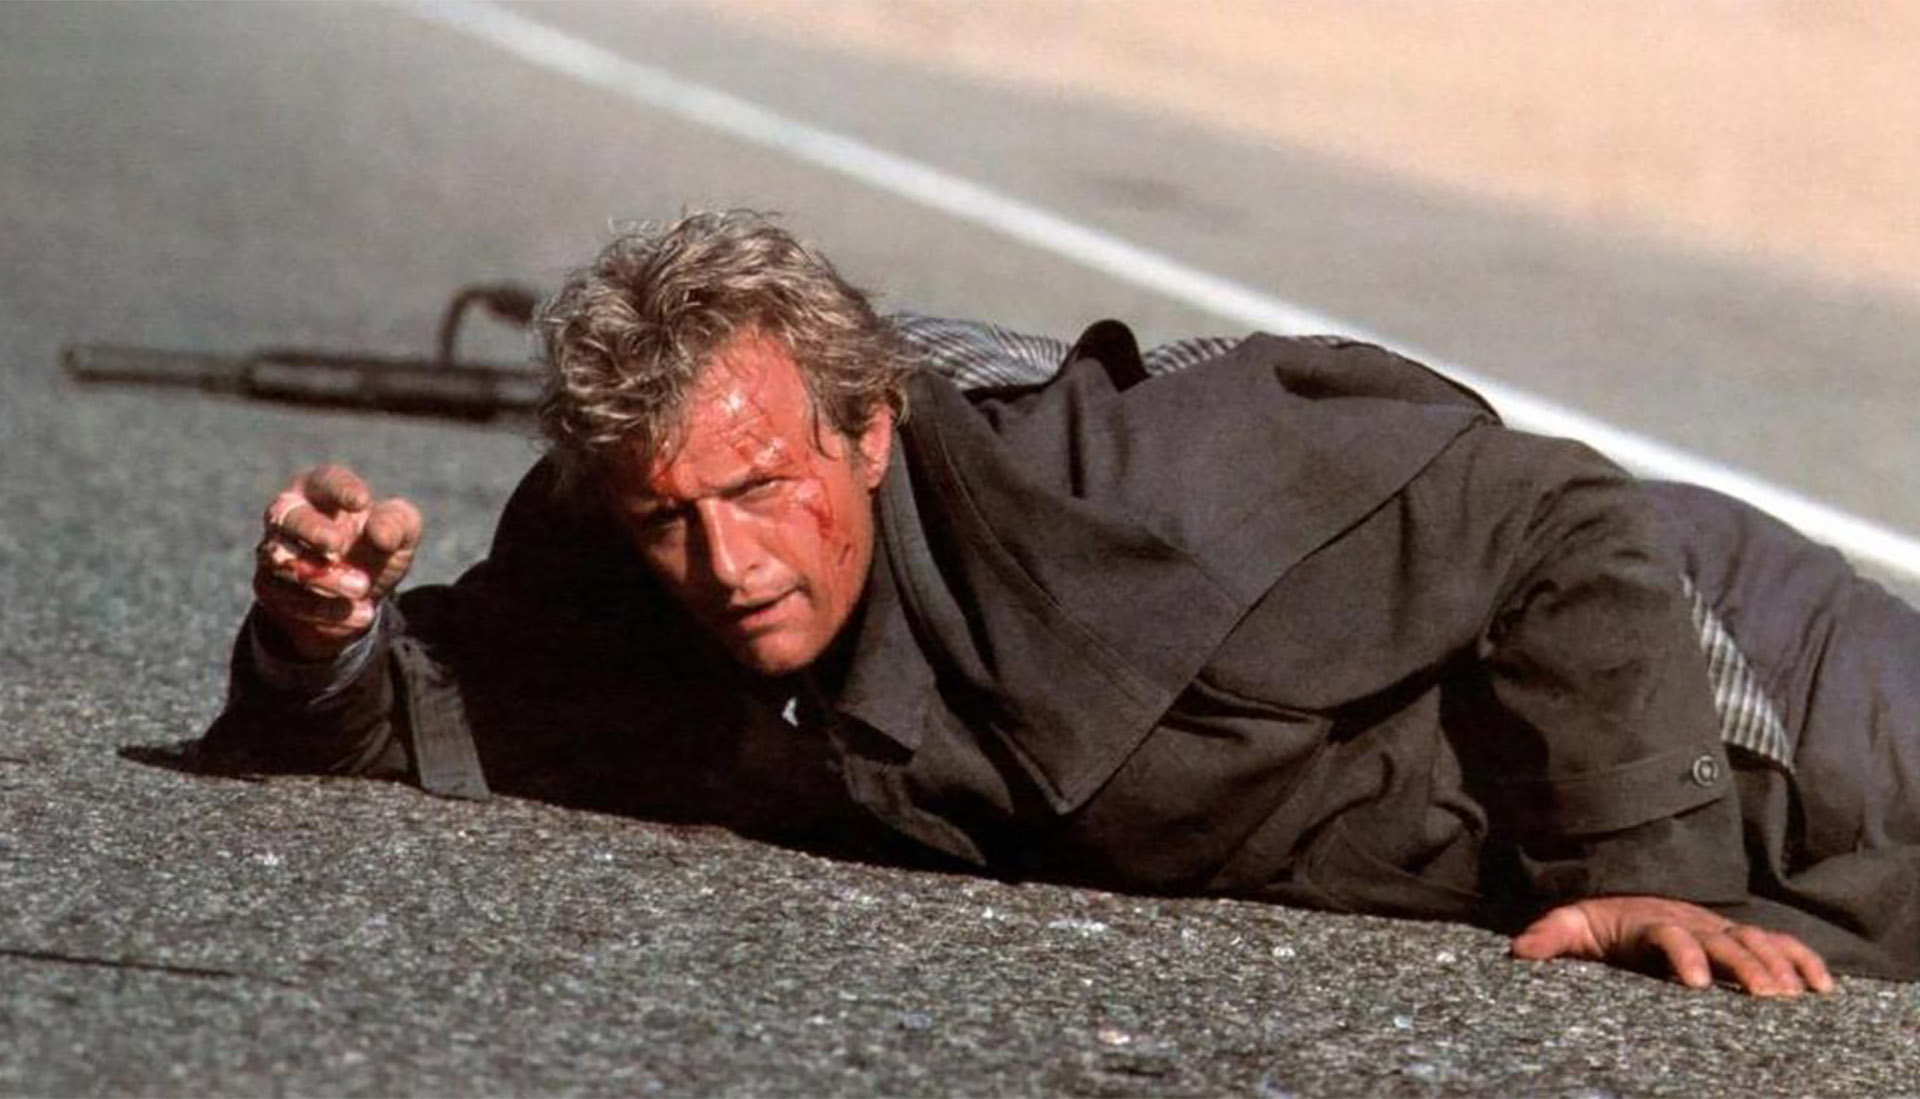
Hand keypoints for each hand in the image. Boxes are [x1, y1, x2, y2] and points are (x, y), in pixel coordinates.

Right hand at [252, 465, 422, 660]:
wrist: (359, 600)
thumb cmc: (377, 550)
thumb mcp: (400, 536)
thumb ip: (397, 525)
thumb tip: (379, 533)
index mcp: (321, 491)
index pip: (325, 481)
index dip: (340, 489)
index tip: (362, 502)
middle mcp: (289, 516)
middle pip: (286, 515)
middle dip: (312, 530)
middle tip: (338, 545)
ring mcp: (273, 551)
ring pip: (284, 561)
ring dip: (326, 578)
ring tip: (362, 588)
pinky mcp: (268, 587)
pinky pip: (288, 599)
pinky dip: (326, 609)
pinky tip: (360, 613)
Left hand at [1511, 895, 1833, 996]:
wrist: (1629, 897)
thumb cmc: (1602, 921)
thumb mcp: (1573, 924)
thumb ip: (1551, 936)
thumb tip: (1521, 950)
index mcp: (1650, 921)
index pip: (1670, 935)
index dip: (1684, 954)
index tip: (1696, 982)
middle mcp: (1691, 921)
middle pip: (1723, 941)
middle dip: (1746, 967)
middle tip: (1765, 998)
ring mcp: (1719, 928)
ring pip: (1756, 942)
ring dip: (1779, 966)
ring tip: (1796, 998)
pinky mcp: (1739, 936)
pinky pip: (1778, 943)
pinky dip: (1802, 960)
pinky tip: (1822, 987)